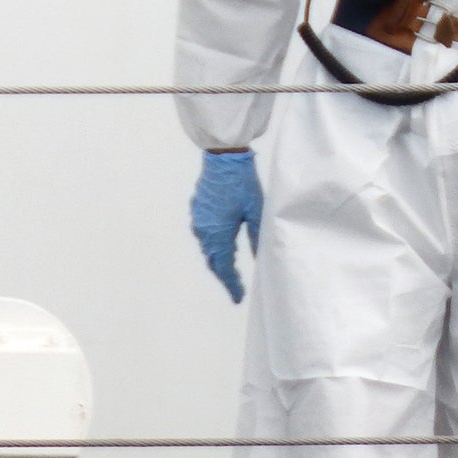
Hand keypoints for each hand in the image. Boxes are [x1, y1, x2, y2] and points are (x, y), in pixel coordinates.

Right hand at [190, 150, 261, 302]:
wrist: (224, 159)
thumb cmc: (243, 184)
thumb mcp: (256, 212)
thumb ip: (256, 237)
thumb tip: (259, 259)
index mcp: (218, 233)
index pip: (224, 267)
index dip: (231, 284)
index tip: (238, 298)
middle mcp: (204, 230)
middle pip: (213, 260)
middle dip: (224, 274)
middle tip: (236, 287)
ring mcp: (199, 219)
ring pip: (208, 247)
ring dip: (219, 259)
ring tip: (232, 270)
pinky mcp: (198, 209)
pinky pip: (205, 233)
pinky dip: (214, 243)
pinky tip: (225, 242)